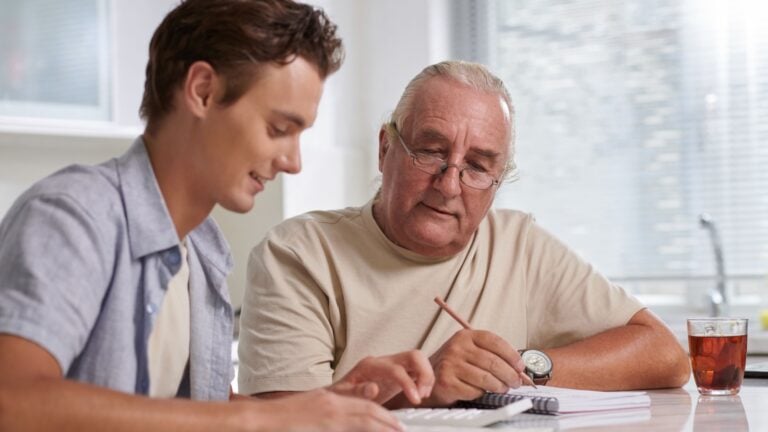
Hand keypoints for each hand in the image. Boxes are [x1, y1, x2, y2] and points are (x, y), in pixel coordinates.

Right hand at [247, 388, 403, 431]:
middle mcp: (332, 404)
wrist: (261, 418)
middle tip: (401, 427)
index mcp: (328, 399)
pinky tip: (376, 431)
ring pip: (364, 417)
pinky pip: (353, 425)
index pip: (361, 403)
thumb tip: (337, 422)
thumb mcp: (308, 410)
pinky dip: (367, 428)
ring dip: (383, 424)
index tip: (391, 421)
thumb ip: (326, 413)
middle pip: (367, 410)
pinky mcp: (326, 423)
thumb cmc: (280, 418)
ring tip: (397, 430)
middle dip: (387, 419)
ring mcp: (329, 414)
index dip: (379, 412)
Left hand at [329, 350, 433, 404]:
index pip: (396, 369)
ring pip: (418, 360)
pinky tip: (421, 392)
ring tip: (423, 394)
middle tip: (423, 394)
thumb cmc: (340, 394)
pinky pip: (418, 369)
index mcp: (370, 365)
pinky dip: (424, 379)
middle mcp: (384, 361)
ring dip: (426, 376)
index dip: (408, 383)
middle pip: (413, 356)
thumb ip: (357, 391)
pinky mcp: (399, 372)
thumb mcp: (343, 395)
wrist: (339, 393)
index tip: (415, 399)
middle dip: (424, 373)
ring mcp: (392, 365)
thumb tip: (373, 388)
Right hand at [425, 329, 524, 405]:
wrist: (429, 375)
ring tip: (502, 388)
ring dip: (499, 386)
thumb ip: (491, 354)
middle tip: (516, 382)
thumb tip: (518, 368)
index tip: (520, 366)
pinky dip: (482, 393)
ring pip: (486, 378)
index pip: (495, 341)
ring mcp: (450, 364)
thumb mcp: (469, 350)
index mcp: (465, 336)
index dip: (512, 355)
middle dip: (510, 375)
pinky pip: (474, 391)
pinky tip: (481, 391)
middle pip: (493, 362)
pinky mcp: (447, 382)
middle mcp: (456, 347)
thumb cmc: (455, 364)